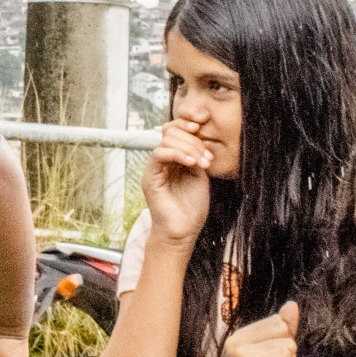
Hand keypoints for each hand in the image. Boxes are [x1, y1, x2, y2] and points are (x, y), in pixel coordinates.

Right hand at [142, 118, 213, 243]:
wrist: (182, 232)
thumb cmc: (191, 208)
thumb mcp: (200, 176)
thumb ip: (197, 157)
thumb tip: (200, 139)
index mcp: (174, 159)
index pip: (174, 131)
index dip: (187, 124)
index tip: (202, 126)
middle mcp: (162, 161)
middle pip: (169, 131)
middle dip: (191, 139)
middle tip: (205, 156)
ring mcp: (155, 169)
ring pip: (165, 141)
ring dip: (188, 147)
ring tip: (201, 162)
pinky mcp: (150, 177)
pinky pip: (158, 155)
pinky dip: (176, 154)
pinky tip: (191, 163)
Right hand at [224, 302, 297, 356]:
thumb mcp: (282, 353)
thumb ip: (285, 328)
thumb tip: (291, 304)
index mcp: (238, 336)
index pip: (278, 321)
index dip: (284, 344)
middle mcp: (234, 341)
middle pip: (282, 328)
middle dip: (287, 352)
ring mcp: (240, 353)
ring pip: (286, 343)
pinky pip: (285, 354)